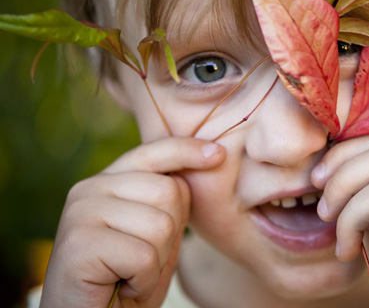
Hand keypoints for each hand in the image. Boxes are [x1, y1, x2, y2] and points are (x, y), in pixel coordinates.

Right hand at [40, 138, 225, 307]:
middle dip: (171, 235)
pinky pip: (144, 257)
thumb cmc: (128, 282)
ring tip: (130, 276)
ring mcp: (80, 214)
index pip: (153, 152)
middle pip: (169, 192)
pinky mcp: (79, 245)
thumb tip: (209, 158)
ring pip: (161, 226)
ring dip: (156, 262)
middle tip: (142, 262)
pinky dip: (143, 282)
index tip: (219, 154)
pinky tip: (121, 288)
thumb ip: (170, 202)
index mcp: (107, 182)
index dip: (187, 150)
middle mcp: (89, 190)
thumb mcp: (157, 236)